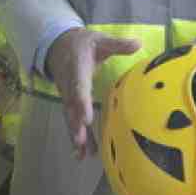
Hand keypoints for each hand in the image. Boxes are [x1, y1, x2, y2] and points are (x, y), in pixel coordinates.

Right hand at [45, 28, 139, 158]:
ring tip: (81, 154)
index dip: (81, 103)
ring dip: (75, 135)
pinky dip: (75, 137)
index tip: (86, 118)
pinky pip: (71, 121)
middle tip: (81, 141)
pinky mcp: (68, 103)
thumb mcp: (98, 40)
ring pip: (69, 117)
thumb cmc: (81, 44)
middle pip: (71, 108)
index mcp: (77, 69)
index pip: (78, 87)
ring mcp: (67, 96)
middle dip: (76, 125)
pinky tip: (80, 154)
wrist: (56, 45)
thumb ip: (117, 44)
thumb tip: (138, 43)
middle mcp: (69, 85)